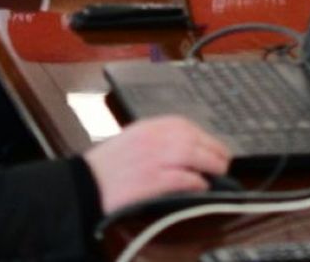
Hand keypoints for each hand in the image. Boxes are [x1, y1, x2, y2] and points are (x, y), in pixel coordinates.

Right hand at [85, 116, 229, 212]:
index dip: (204, 135)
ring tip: (219, 171)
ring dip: (211, 163)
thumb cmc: (107, 165)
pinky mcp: (152, 179)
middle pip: (193, 139)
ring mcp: (153, 158)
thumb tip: (184, 147)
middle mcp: (153, 138)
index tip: (213, 144)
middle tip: (224, 160)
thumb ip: (156, 138)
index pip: (184, 125)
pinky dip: (196, 180)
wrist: (85, 183)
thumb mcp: (132, 138)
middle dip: (214, 149)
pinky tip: (202, 185)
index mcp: (147, 126)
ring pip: (193, 154)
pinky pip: (182, 177)